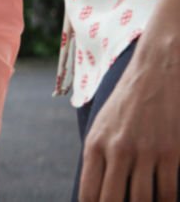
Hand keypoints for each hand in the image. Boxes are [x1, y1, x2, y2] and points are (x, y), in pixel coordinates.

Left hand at [78, 53, 179, 201]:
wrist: (157, 71)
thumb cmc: (128, 101)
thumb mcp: (103, 124)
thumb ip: (99, 155)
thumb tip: (97, 190)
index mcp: (95, 144)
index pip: (89, 193)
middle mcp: (117, 150)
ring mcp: (145, 152)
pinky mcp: (171, 153)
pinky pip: (168, 193)